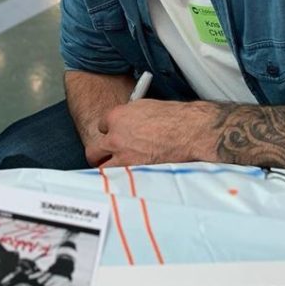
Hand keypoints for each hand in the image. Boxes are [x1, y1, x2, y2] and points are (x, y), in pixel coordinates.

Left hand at [84, 99, 218, 168]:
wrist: (190, 132)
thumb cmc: (175, 118)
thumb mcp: (145, 107)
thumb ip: (130, 117)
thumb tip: (127, 122)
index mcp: (116, 118)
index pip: (101, 126)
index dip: (109, 130)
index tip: (113, 134)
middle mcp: (115, 138)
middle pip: (94, 151)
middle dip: (98, 154)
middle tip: (102, 156)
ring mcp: (124, 158)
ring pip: (103, 169)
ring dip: (106, 169)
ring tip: (111, 171)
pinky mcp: (135, 173)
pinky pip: (120, 179)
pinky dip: (122, 178)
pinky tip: (125, 178)